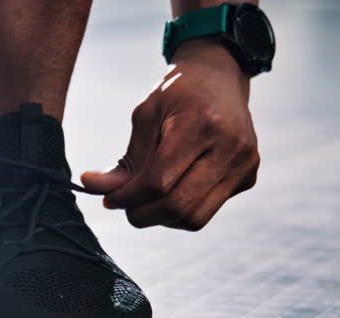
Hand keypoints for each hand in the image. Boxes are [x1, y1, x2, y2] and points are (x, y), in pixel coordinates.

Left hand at [81, 39, 259, 229]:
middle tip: (124, 207)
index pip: (158, 181)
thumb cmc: (177, 94)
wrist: (221, 77)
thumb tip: (91, 187)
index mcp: (201, 123)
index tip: (109, 200)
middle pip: (178, 206)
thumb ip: (124, 159)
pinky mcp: (248, 178)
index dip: (128, 197)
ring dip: (161, 218)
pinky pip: (206, 211)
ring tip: (146, 200)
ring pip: (194, 219)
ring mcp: (244, 165)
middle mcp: (230, 147)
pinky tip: (170, 191)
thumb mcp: (145, 116)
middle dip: (142, 214)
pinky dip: (181, 211)